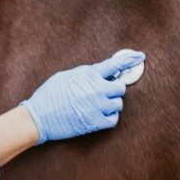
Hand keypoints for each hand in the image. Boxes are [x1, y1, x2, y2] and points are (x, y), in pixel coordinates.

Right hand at [20, 50, 144, 144]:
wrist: (39, 117)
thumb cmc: (49, 95)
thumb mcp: (65, 76)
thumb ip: (84, 73)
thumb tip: (99, 71)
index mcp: (89, 75)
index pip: (114, 65)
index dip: (129, 59)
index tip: (140, 57)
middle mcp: (96, 89)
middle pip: (120, 88)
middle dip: (114, 90)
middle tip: (104, 93)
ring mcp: (97, 106)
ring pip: (118, 104)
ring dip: (111, 104)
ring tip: (97, 106)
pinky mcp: (95, 122)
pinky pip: (113, 119)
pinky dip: (109, 117)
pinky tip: (99, 115)